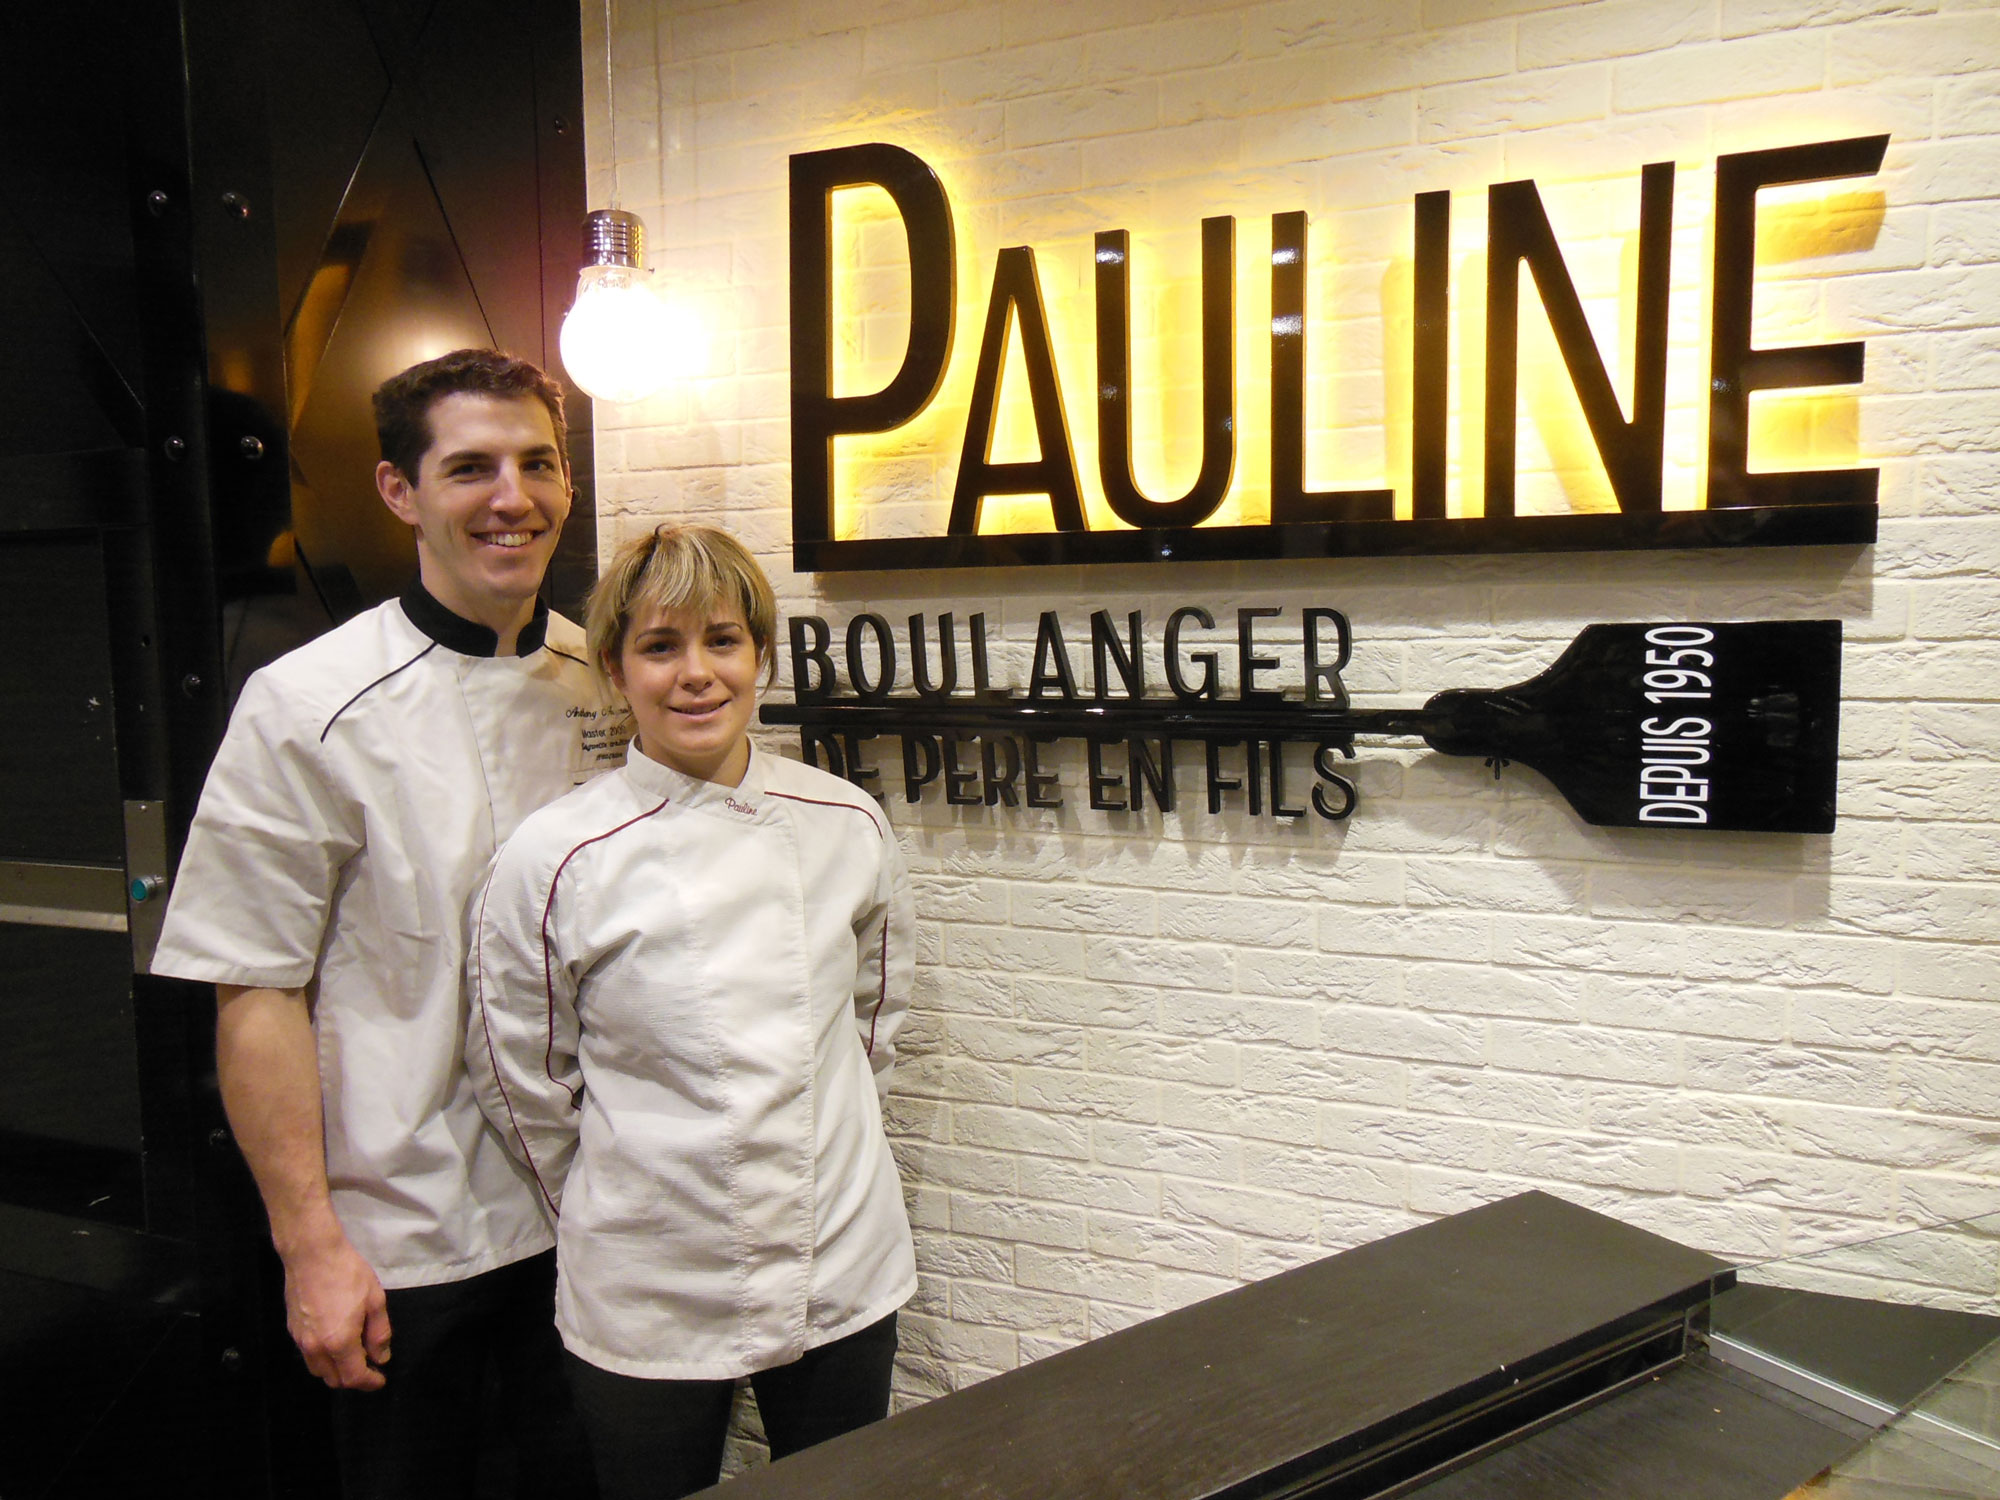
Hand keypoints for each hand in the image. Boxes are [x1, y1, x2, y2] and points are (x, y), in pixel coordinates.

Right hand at [281, 1234, 392, 1389]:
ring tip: (353, 1353)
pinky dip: (323, 1358)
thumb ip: (379, 1334)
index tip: (380, 1379)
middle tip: (369, 1365)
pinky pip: (308, 1355)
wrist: (312, 1254)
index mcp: (339, 1342)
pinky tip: (335, 1341)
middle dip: (353, 1379)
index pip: (354, 1377)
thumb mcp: (374, 1301)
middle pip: (334, 1380)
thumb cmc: (348, 1273)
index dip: (370, 1382)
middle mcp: (316, 1348)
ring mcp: (300, 1340)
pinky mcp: (292, 1330)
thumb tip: (381, 1357)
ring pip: (318, 1370)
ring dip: (336, 1370)